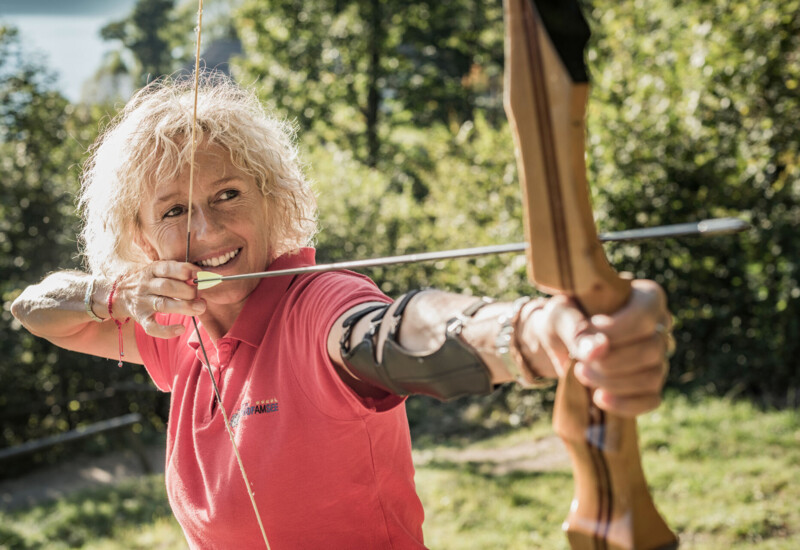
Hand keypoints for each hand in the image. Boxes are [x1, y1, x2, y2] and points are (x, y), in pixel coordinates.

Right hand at [112, 261, 205, 338]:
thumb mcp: (159, 270)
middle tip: (201, 294)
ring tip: (200, 307)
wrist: (120, 294)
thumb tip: (201, 277)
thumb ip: (178, 272)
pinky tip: (181, 329)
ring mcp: (143, 302)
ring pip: (162, 305)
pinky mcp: (141, 318)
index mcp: (152, 270)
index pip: (167, 268)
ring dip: (184, 306)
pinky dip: (166, 331)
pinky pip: (152, 327)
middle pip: (166, 287)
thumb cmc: (150, 281)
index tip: (199, 275)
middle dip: (187, 291)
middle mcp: (146, 285)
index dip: (185, 271)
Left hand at [521, 279, 672, 416]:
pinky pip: (651, 399)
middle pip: (652, 349)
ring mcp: (658, 357)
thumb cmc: (563, 319)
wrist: (558, 341)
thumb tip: (599, 350)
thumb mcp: (560, 315)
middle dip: (612, 362)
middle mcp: (660, 325)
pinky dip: (625, 404)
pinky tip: (599, 398)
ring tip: (582, 376)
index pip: (644, 316)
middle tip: (580, 364)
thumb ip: (576, 327)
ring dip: (614, 382)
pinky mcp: (650, 384)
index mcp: (646, 297)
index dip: (616, 331)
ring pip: (653, 376)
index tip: (585, 336)